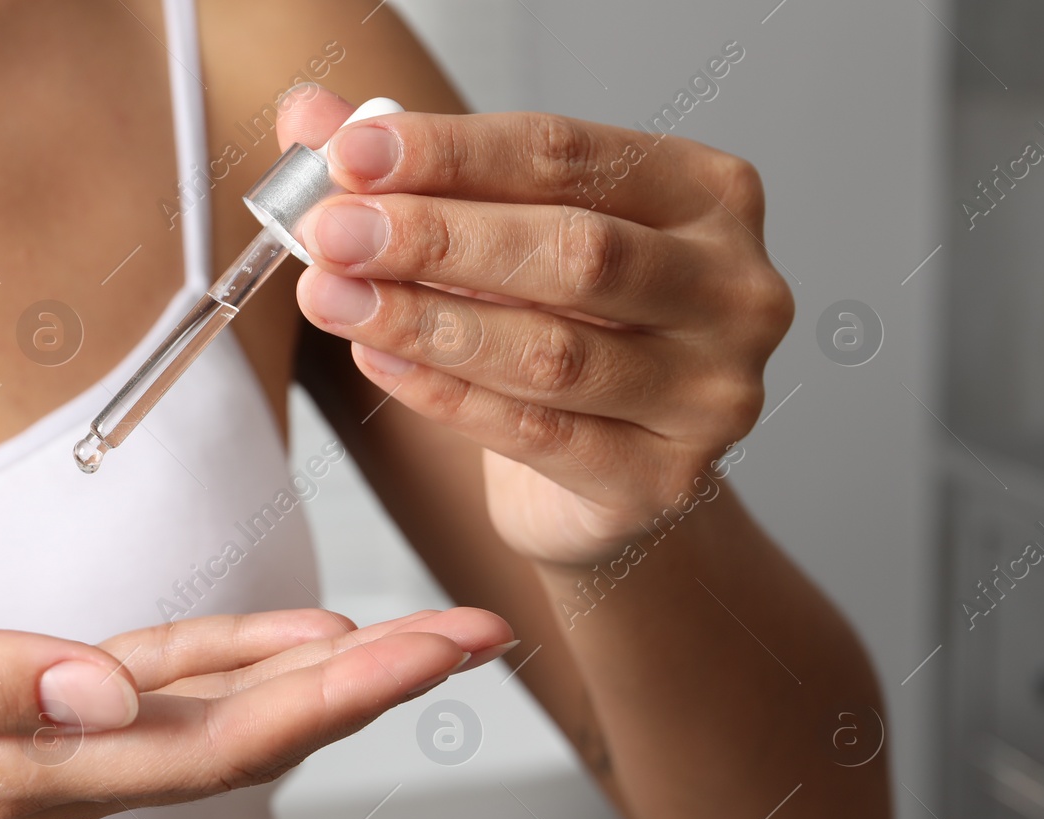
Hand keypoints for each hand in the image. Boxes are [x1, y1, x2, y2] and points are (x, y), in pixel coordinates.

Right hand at [0, 549, 510, 818]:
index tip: (436, 650)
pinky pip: (161, 689)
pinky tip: (289, 638)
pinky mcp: (31, 707)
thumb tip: (101, 694)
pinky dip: (238, 662)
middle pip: (249, 736)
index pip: (219, 740)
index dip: (337, 697)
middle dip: (370, 687)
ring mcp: (49, 746)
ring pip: (221, 716)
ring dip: (324, 678)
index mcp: (23, 763)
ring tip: (422, 637)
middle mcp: (56, 770)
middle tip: (477, 636)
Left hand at [284, 90, 791, 564]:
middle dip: (437, 237)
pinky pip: (538, 434)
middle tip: (334, 234)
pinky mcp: (666, 478)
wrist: (599, 476)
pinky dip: (446, 395)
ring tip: (333, 298)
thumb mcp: (499, 237)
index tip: (351, 154)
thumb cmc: (559, 330)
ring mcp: (712, 391)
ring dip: (426, 320)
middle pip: (573, 251)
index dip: (451, 152)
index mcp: (704, 193)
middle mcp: (732, 287)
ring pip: (552, 352)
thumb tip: (311, 115)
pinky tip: (378, 359)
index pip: (566, 154)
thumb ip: (419, 175)